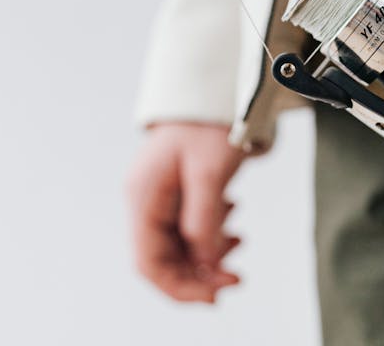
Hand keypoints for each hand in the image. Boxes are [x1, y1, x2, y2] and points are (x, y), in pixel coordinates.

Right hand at [127, 122, 246, 303]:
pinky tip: (233, 220)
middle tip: (237, 277)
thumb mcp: (210, 171)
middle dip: (199, 273)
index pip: (148, 262)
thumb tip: (204, 261)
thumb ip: (204, 218)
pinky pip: (189, 228)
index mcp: (144, 197)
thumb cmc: (210, 123)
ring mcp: (160, 198)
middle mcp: (146, 201)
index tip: (214, 295)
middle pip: (164, 259)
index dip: (179, 286)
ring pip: (179, 246)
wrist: (217, 89)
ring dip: (209, 255)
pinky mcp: (177, 194)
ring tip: (239, 241)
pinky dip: (212, 235)